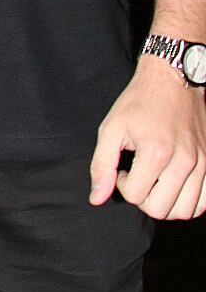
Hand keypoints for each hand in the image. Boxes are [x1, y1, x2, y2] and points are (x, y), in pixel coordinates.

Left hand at [90, 57, 205, 218]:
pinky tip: (174, 188)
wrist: (173, 81)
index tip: (122, 168)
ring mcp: (202, 163)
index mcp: (157, 152)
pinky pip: (204, 202)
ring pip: (184, 211)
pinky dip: (188, 203)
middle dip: (142, 198)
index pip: (135, 196)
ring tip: (155, 183)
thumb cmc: (139, 102)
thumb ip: (101, 166)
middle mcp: (184, 161)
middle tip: (137, 177)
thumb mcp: (111, 129)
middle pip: (159, 209)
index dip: (121, 184)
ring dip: (165, 204)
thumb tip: (97, 198)